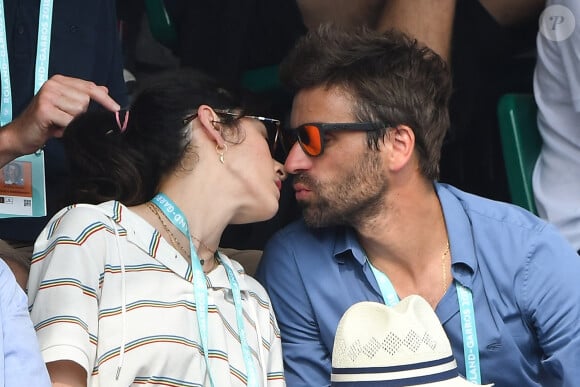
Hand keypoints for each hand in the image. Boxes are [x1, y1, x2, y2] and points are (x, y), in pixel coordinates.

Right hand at [0, 74, 120, 166]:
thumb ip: (84, 97)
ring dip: (72, 122)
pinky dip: (66, 129)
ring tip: (59, 123)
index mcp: (60, 81)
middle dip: (81, 115)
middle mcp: (53, 84)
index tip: (117, 109)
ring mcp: (48, 95)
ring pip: (79, 111)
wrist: (22, 135)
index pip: (90, 87)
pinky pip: (70, 121)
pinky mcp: (45, 109)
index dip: (105, 99)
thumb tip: (105, 90)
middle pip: (86, 101)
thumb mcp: (67, 108)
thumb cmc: (46, 123)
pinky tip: (56, 128)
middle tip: (65, 120)